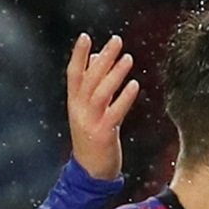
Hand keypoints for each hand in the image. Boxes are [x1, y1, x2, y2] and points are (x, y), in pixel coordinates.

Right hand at [66, 33, 136, 180]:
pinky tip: (134, 85)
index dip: (78, 55)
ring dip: (115, 74)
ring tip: (128, 58)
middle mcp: (79, 110)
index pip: (74, 74)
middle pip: (90, 79)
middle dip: (103, 58)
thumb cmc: (92, 138)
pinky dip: (124, 98)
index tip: (85, 36)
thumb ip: (94, 86)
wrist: (90, 171)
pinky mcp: (103, 134)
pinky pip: (115, 112)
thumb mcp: (88, 110)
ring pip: (101, 93)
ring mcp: (90, 122)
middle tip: (117, 40)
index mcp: (74, 103)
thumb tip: (98, 59)